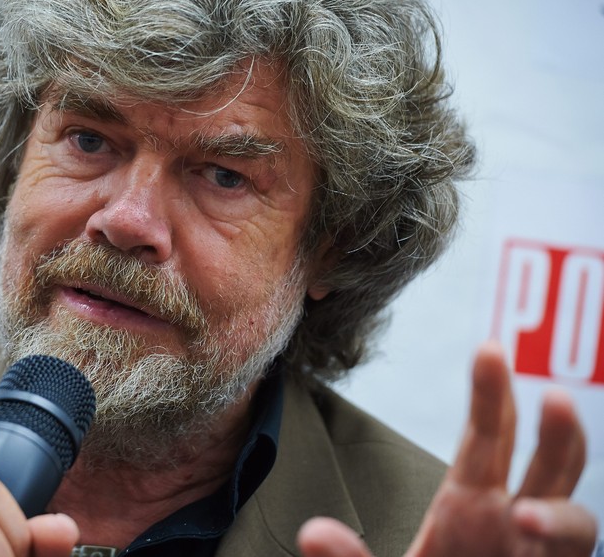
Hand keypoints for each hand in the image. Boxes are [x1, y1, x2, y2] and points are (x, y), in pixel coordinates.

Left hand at [297, 342, 598, 556]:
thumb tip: (312, 533)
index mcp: (466, 507)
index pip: (486, 440)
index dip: (491, 396)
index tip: (489, 349)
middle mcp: (510, 525)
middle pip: (546, 467)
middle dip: (555, 433)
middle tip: (551, 397)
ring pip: (574, 523)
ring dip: (562, 515)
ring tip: (528, 518)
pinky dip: (562, 544)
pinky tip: (533, 530)